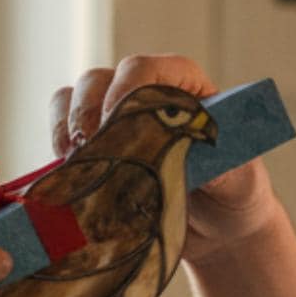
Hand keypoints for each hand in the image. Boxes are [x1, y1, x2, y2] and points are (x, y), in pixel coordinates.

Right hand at [49, 54, 277, 261]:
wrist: (218, 228)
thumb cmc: (234, 192)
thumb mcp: (236, 177)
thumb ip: (210, 161)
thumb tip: (174, 153)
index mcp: (185, 86)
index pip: (146, 68)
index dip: (125, 88)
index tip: (116, 120)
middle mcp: (145, 91)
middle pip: (100, 80)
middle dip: (88, 113)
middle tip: (90, 150)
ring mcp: (115, 115)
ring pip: (74, 98)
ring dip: (68, 128)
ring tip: (77, 162)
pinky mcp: (95, 144)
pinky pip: (62, 127)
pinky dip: (58, 144)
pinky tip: (69, 171)